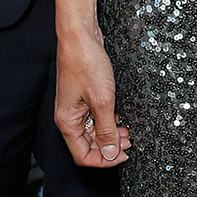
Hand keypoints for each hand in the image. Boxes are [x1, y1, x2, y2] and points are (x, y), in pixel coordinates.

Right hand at [55, 29, 130, 168]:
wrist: (81, 36)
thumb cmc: (85, 63)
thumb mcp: (102, 101)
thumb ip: (107, 131)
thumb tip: (111, 154)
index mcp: (67, 122)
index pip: (83, 156)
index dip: (104, 161)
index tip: (123, 156)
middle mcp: (69, 117)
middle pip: (88, 145)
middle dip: (110, 147)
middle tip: (129, 141)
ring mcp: (76, 107)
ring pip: (93, 132)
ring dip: (110, 134)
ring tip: (126, 130)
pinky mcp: (83, 97)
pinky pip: (95, 117)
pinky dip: (108, 121)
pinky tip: (119, 116)